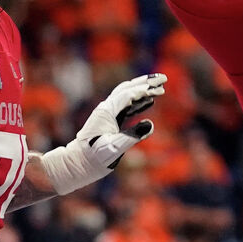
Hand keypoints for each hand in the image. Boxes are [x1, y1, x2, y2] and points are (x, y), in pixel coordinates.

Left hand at [38, 73, 166, 193]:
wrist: (79, 163)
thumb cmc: (94, 157)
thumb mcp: (114, 148)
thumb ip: (132, 136)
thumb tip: (150, 124)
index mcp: (107, 112)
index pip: (128, 95)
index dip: (144, 91)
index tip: (160, 89)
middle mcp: (107, 108)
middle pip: (128, 88)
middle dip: (145, 82)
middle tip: (163, 78)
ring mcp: (108, 113)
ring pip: (127, 95)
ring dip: (143, 89)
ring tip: (160, 87)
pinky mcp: (110, 120)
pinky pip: (127, 106)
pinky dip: (139, 101)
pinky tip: (150, 101)